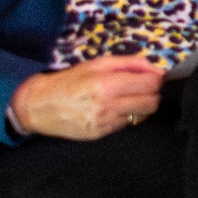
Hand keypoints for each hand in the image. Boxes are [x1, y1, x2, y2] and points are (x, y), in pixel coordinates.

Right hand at [10, 54, 165, 139]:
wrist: (39, 105)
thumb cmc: (69, 80)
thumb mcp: (98, 64)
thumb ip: (130, 63)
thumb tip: (156, 67)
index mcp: (107, 84)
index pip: (151, 83)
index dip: (157, 78)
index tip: (155, 76)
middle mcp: (107, 105)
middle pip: (151, 102)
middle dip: (152, 93)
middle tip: (143, 87)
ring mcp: (103, 122)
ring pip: (141, 115)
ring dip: (140, 105)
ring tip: (127, 97)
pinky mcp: (99, 134)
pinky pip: (125, 125)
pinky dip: (125, 115)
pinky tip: (113, 108)